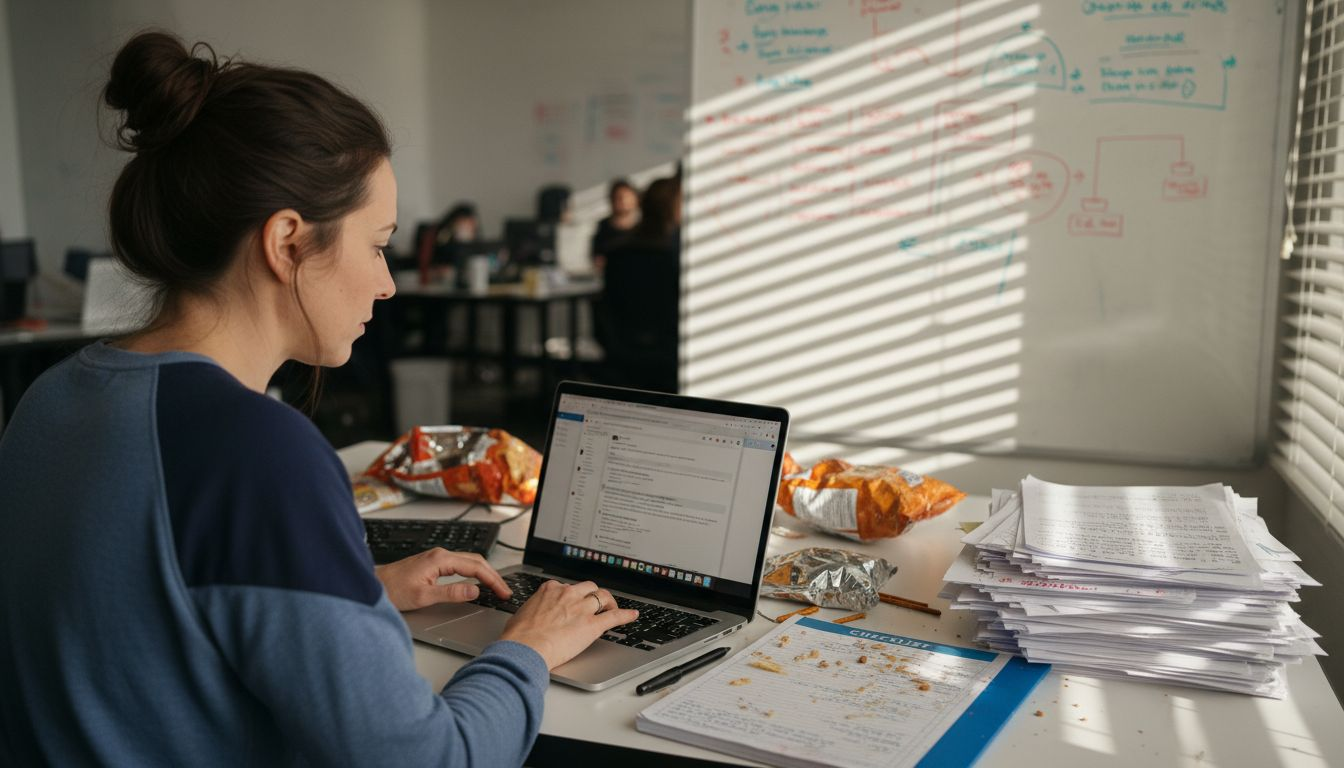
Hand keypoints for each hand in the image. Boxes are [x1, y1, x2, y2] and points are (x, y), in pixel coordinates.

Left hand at [375, 548, 511, 611]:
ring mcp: (437, 557)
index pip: (476, 567)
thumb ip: (452, 593)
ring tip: (496, 587)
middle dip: (493, 575)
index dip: (493, 580)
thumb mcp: (424, 596)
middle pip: (476, 561)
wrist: (373, 586)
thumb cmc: (393, 590)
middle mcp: (440, 554)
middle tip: (505, 591)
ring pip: (469, 561)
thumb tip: (475, 591)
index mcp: (440, 559)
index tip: (503, 592)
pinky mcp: (433, 563)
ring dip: (484, 573)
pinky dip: (474, 572)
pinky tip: (477, 581)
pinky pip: (460, 564)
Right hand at [499, 580, 638, 669]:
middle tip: (596, 603)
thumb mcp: (523, 614)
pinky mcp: (592, 625)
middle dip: (593, 595)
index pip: (568, 586)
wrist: (525, 649)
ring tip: (612, 607)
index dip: (573, 596)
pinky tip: (632, 616)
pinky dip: (625, 615)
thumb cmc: (519, 636)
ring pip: (603, 597)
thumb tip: (532, 616)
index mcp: (550, 589)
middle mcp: (568, 594)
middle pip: (588, 588)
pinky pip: (614, 616)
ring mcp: (581, 608)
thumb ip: (534, 610)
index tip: (574, 601)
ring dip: (609, 602)